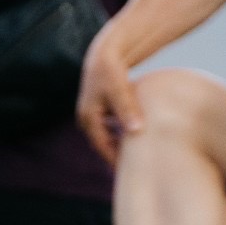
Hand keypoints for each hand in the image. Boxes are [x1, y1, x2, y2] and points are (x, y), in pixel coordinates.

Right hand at [76, 24, 141, 164]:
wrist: (105, 54)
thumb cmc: (112, 71)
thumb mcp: (120, 90)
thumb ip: (128, 109)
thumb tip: (135, 130)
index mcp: (88, 116)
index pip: (102, 146)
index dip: (117, 159)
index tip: (134, 170)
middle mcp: (86, 118)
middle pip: (103, 145)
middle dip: (118, 156)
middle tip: (139, 169)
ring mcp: (92, 116)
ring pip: (107, 139)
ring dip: (120, 148)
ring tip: (139, 159)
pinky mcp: (99, 112)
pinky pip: (110, 131)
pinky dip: (121, 137)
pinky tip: (137, 142)